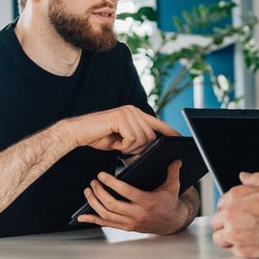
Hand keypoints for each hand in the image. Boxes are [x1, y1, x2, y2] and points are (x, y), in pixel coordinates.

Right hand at [62, 105, 178, 154]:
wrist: (78, 132)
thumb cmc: (99, 136)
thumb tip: (150, 146)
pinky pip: (132, 139)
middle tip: (123, 147)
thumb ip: (136, 139)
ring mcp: (127, 112)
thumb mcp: (122, 139)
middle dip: (140, 147)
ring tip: (117, 144)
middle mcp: (133, 110)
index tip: (180, 137)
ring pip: (142, 138)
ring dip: (130, 147)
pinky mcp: (120, 117)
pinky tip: (114, 142)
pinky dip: (124, 146)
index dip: (169, 130)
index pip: (157, 123)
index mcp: (135, 114)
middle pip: (151, 135)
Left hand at [76, 160, 196, 234]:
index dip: (112, 183)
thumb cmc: (169, 202)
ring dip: (94, 203)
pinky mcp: (126, 227)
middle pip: (113, 205)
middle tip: (93, 182)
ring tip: (88, 191)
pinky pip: (107, 225)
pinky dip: (93, 220)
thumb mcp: (173, 187)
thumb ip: (173, 172)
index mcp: (147, 202)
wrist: (171, 223)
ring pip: (107, 215)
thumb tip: (176, 159)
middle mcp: (137, 214)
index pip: (126, 192)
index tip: (102, 175)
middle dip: (100, 193)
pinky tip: (82, 217)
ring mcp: (130, 223)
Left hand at [211, 172, 258, 258]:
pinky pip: (231, 249)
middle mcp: (231, 214)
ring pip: (218, 237)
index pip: (221, 203)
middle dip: (226, 222)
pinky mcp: (241, 250)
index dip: (231, 207)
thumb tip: (245, 176)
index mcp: (236, 196)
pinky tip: (251, 243)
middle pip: (217, 220)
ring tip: (242, 235)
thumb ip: (257, 178)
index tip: (239, 211)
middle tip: (241, 224)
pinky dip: (239, 247)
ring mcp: (234, 233)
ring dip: (228, 236)